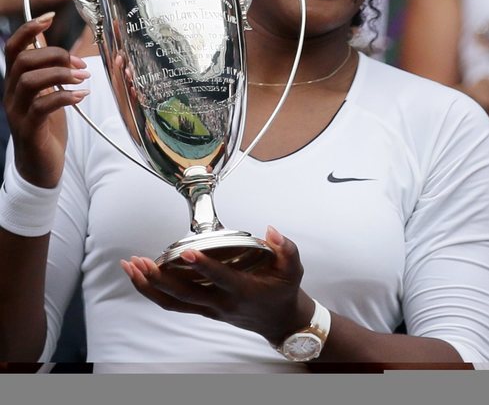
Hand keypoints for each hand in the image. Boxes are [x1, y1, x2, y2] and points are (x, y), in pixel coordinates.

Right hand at [3, 13, 90, 187]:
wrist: (41, 165)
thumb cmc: (48, 127)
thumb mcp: (51, 94)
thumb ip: (54, 73)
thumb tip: (70, 49)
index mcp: (16, 82)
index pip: (13, 48)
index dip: (29, 30)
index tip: (51, 17)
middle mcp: (11, 94)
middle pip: (22, 60)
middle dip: (54, 55)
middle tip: (80, 65)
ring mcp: (17, 112)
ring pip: (29, 81)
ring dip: (60, 75)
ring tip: (82, 79)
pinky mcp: (29, 129)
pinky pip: (42, 106)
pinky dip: (64, 97)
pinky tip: (81, 97)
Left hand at [120, 226, 313, 345]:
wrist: (279, 321)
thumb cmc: (283, 291)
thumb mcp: (293, 268)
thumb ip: (285, 248)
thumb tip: (270, 230)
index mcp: (244, 290)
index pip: (220, 279)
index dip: (203, 266)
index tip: (186, 253)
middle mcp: (222, 303)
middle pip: (184, 294)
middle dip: (159, 278)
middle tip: (141, 260)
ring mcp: (210, 309)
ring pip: (172, 302)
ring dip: (148, 286)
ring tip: (131, 267)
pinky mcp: (203, 310)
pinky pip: (173, 304)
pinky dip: (153, 292)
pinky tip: (140, 278)